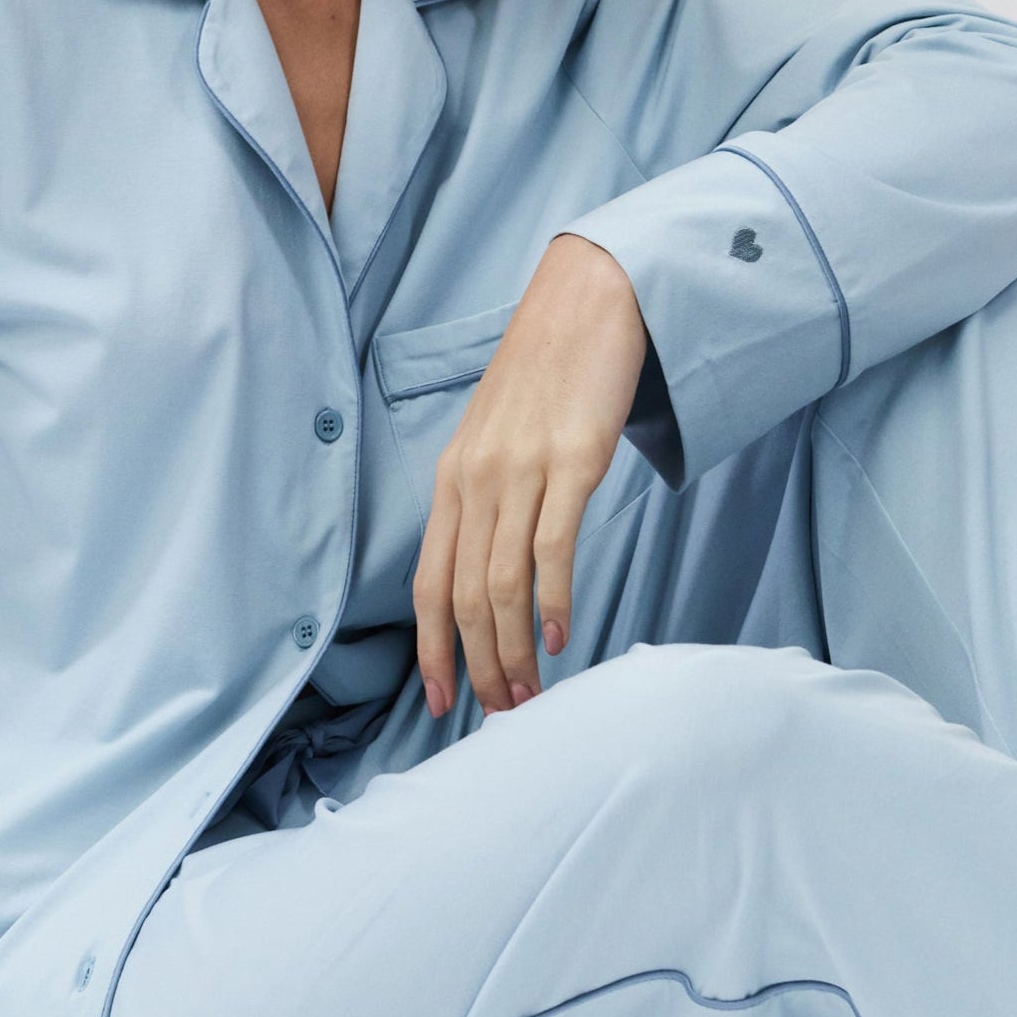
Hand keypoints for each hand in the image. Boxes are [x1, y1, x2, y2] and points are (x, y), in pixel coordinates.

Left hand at [413, 233, 647, 717]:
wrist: (588, 303)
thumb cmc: (546, 374)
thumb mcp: (496, 438)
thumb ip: (485, 498)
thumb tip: (487, 571)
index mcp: (451, 478)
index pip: (428, 582)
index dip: (432, 649)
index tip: (441, 701)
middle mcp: (475, 478)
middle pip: (462, 597)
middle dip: (478, 665)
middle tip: (500, 712)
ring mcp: (521, 470)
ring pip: (502, 584)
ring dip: (514, 650)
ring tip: (530, 693)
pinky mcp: (572, 461)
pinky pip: (552, 548)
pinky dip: (554, 602)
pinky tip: (562, 637)